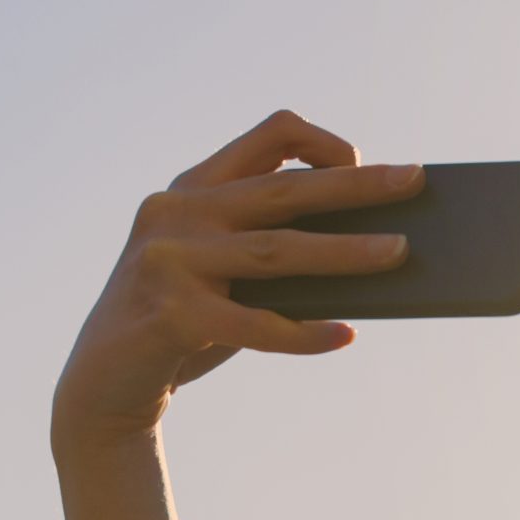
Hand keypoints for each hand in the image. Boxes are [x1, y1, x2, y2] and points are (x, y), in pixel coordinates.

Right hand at [51, 110, 424, 445]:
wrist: (105, 383)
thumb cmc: (183, 324)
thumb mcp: (224, 274)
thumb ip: (272, 252)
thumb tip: (371, 252)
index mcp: (195, 188)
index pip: (269, 136)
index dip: (323, 144)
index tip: (363, 165)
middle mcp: (178, 211)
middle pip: (284, 188)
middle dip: (356, 185)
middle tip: (414, 180)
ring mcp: (169, 259)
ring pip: (276, 251)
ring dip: (345, 252)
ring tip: (399, 252)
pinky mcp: (169, 313)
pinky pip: (254, 324)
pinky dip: (305, 333)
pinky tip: (345, 336)